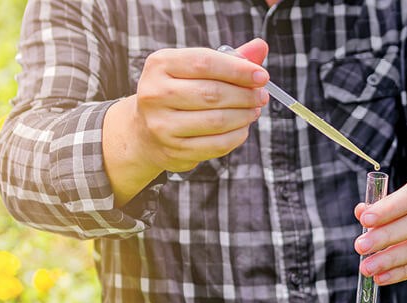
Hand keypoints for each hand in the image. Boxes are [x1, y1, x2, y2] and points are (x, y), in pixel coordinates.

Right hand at [104, 38, 270, 203]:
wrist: (145, 131)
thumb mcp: (193, 69)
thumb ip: (227, 59)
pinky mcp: (173, 151)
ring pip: (216, 121)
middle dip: (245, 95)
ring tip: (254, 110)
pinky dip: (236, 136)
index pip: (205, 62)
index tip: (262, 76)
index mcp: (160, 65)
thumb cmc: (177, 93)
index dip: (238, 69)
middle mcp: (155, 94)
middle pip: (212, 93)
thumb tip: (260, 47)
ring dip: (244, 116)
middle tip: (262, 96)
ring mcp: (161, 125)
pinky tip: (243, 128)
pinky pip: (215, 145)